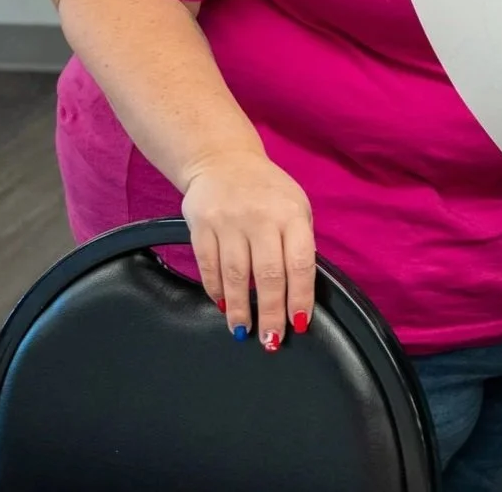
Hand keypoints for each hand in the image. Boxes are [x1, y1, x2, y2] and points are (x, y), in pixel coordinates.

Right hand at [181, 151, 314, 352]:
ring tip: (243, 331)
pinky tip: (223, 305)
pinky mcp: (201, 225)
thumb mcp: (296, 206)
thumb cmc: (267, 191)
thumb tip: (298, 293)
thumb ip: (298, 243)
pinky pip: (209, 266)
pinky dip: (216, 290)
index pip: (300, 263)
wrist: (223, 160)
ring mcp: (229, 221)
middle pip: (268, 276)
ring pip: (235, 275)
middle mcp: (261, 217)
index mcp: (292, 214)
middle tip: (271, 341)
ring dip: (240, 308)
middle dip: (270, 313)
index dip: (299, 297)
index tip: (298, 324)